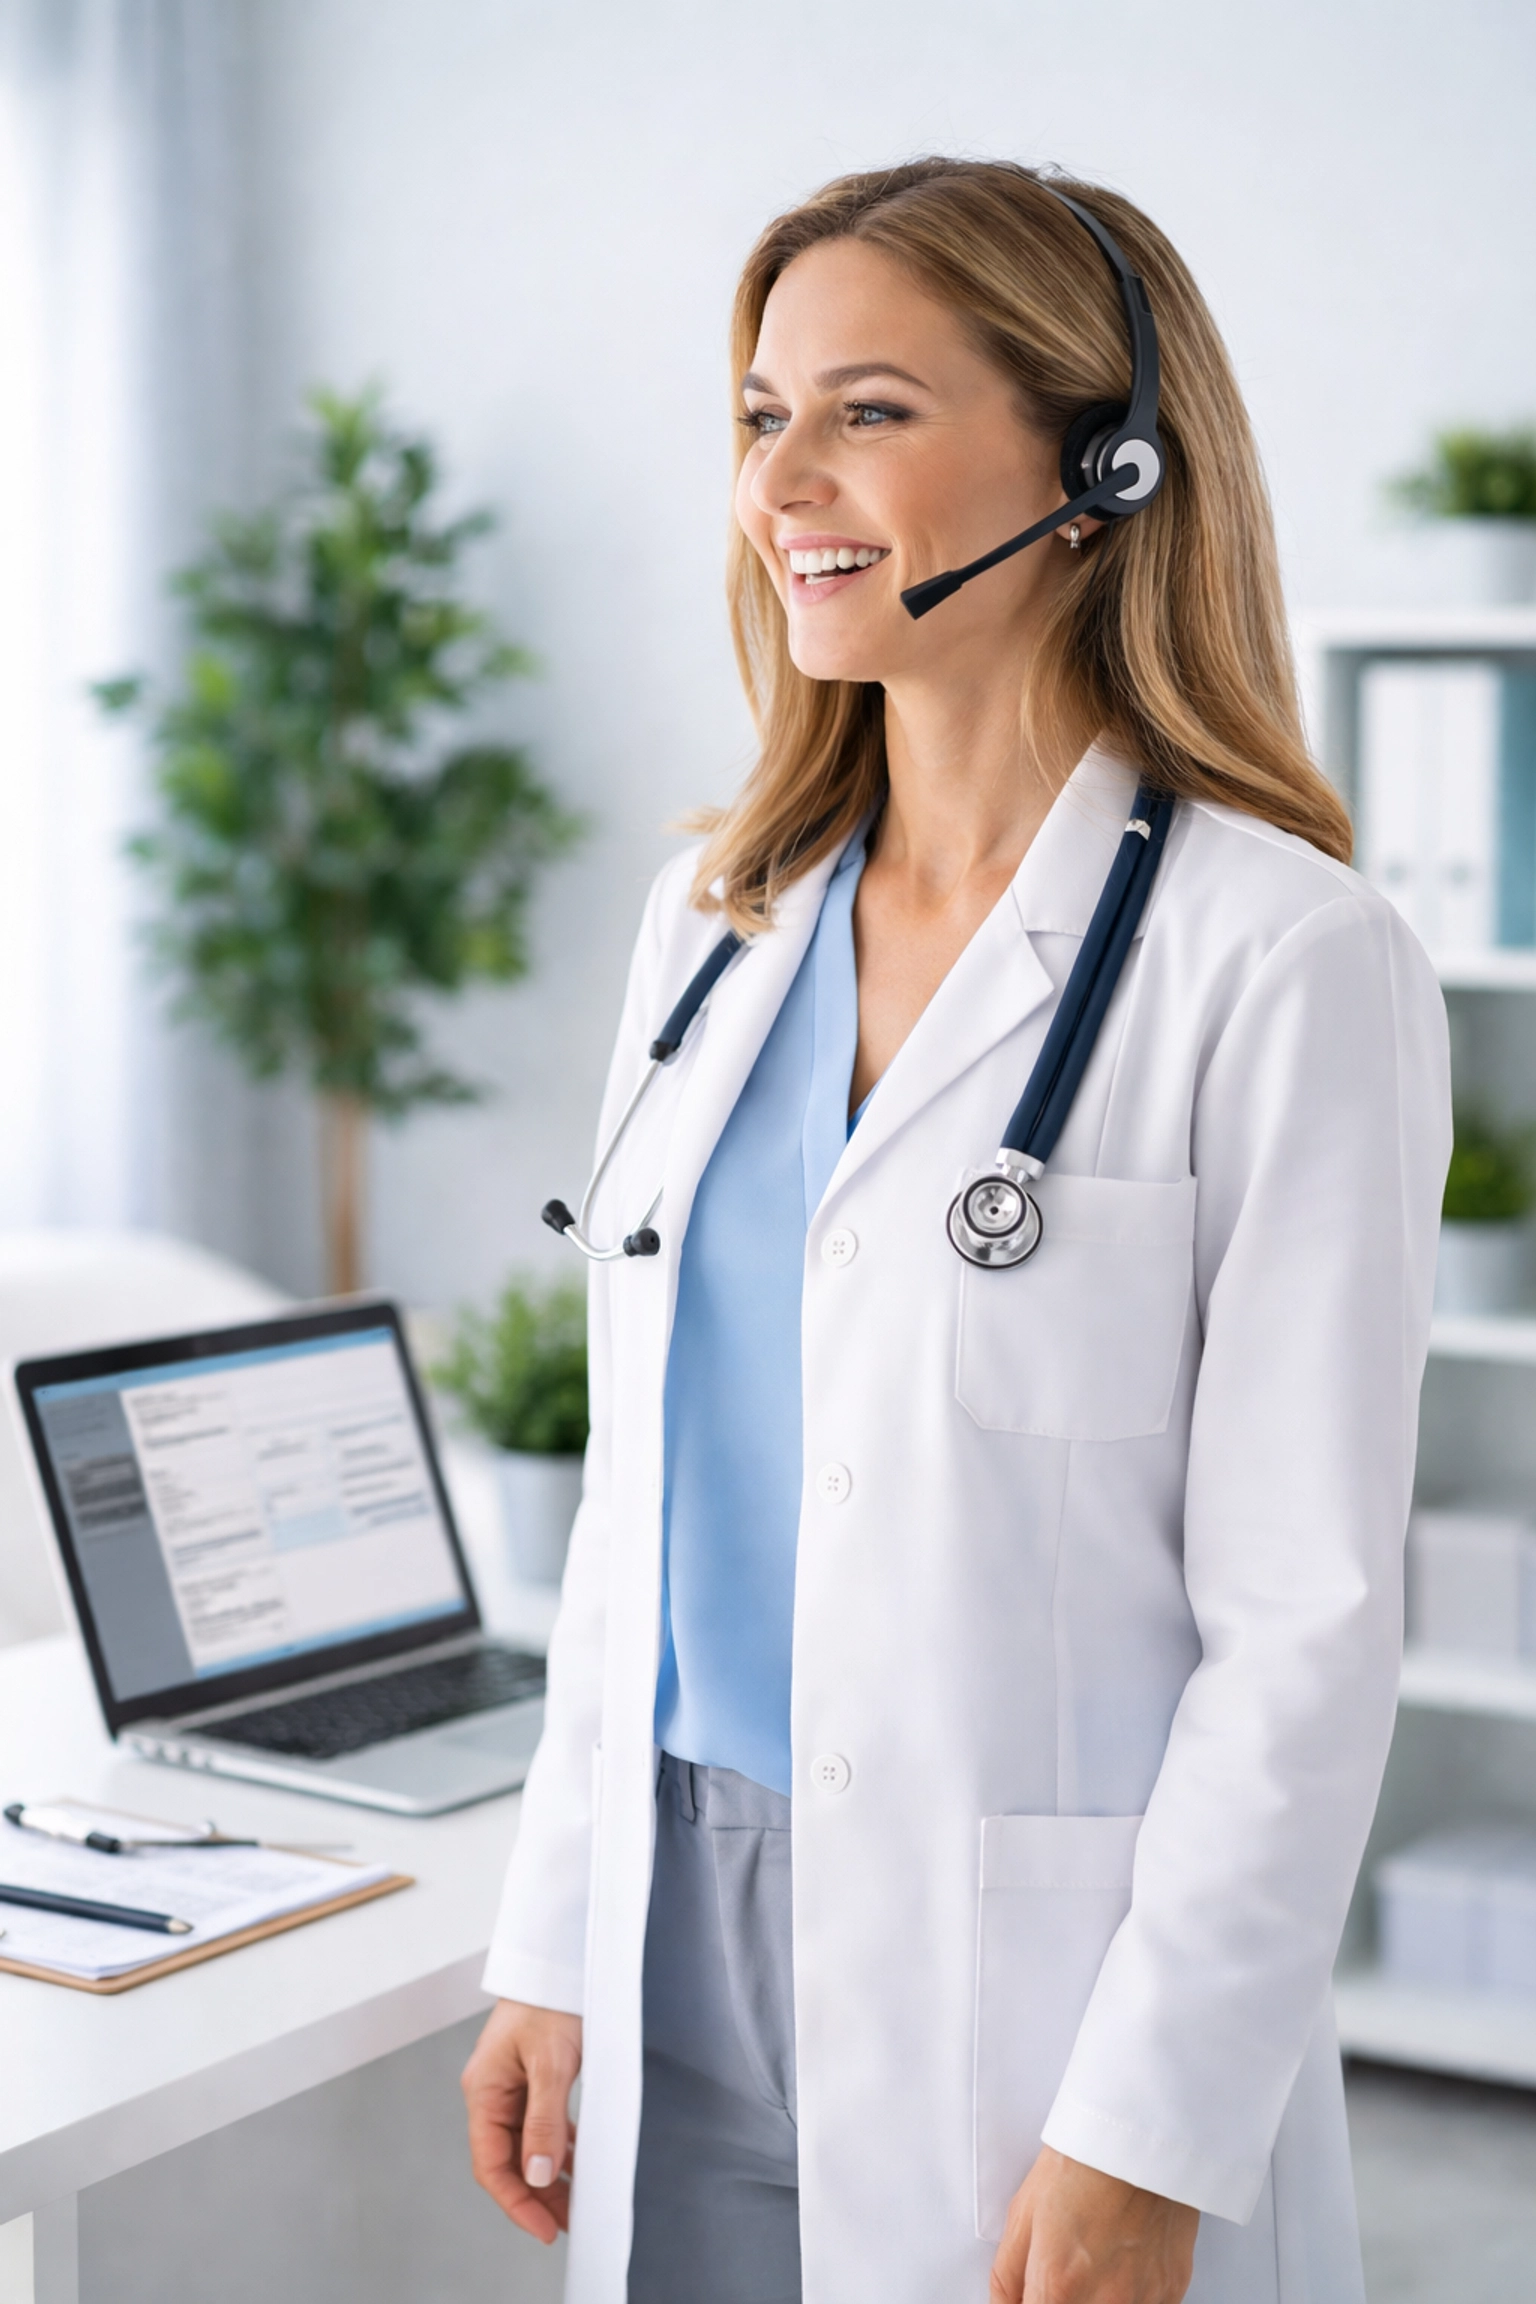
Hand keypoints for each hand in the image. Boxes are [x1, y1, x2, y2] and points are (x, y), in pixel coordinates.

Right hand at [462, 1998, 582, 2243]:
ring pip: (527, 2145)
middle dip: (536, 2195)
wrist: (560, 1958)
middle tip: (567, 2223)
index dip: (516, 2202)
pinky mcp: (533, 2077)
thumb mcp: (551, 2064)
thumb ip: (544, 2121)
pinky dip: (558, 2147)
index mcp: (484, 2091)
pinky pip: (541, 2125)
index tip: (544, 2229)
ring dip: (549, 2175)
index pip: (492, 2164)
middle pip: (508, 2159)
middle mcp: (493, 2092)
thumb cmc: (550, 2000)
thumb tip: (540, 2175)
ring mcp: (512, 2085)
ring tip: (577, 2203)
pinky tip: (578, 2162)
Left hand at [990, 2146, 1197, 2303]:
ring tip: (1095, 2266)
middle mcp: (1104, 2301)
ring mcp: (1143, 2299)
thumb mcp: (1022, 2215)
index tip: (1035, 2293)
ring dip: (1097, 2300)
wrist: (1136, 2133)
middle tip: (1064, 2279)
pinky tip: (1122, 2268)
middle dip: (1063, 2301)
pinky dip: (1130, 2298)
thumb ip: (1007, 2278)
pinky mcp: (1173, 2290)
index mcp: (1057, 2285)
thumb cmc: (1080, 2163)